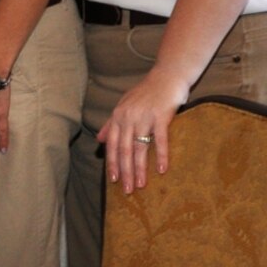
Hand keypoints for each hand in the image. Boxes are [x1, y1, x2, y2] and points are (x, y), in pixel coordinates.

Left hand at [97, 67, 192, 193]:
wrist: (167, 76)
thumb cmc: (146, 92)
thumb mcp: (124, 105)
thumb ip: (112, 124)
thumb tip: (99, 140)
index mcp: (118, 116)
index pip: (113, 145)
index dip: (113, 163)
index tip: (112, 180)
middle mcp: (128, 117)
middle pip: (124, 150)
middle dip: (124, 172)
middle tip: (126, 190)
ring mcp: (144, 117)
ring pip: (140, 148)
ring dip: (140, 169)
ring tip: (140, 185)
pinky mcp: (161, 116)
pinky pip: (160, 139)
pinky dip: (161, 155)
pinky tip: (162, 170)